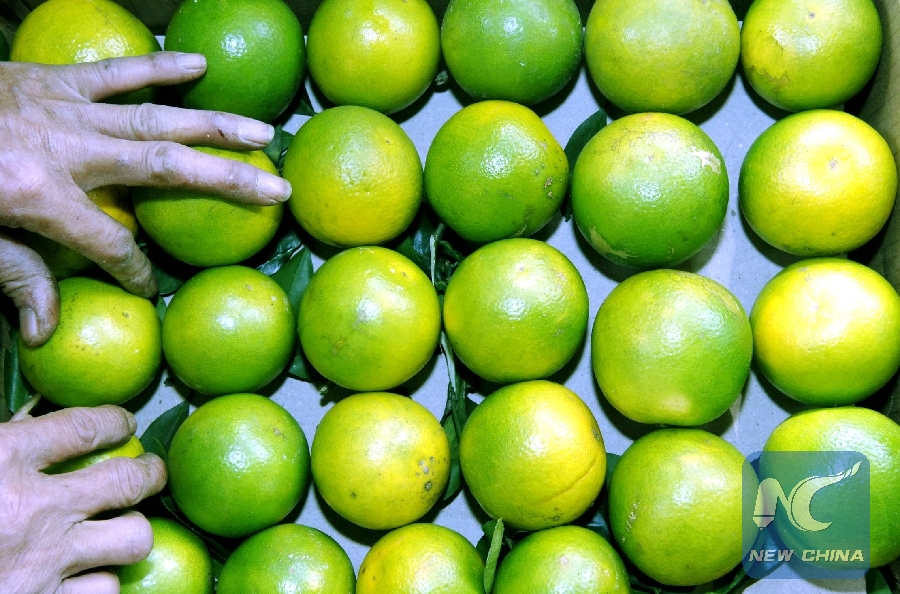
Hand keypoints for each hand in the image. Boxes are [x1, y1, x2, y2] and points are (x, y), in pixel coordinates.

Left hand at [0, 52, 292, 345]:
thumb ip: (16, 277)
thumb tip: (43, 332)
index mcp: (40, 196)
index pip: (110, 243)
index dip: (135, 270)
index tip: (149, 287)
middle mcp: (67, 149)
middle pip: (163, 168)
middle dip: (226, 181)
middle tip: (277, 190)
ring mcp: (64, 108)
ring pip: (156, 116)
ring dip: (215, 125)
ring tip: (263, 132)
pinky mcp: (52, 79)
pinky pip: (115, 71)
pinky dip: (158, 67)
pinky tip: (197, 64)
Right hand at [0, 405, 165, 593]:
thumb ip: (1, 442)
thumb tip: (33, 420)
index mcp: (2, 460)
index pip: (85, 426)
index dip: (114, 420)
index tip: (124, 422)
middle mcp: (36, 509)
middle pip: (128, 481)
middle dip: (150, 472)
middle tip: (152, 471)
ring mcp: (45, 562)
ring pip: (132, 539)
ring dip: (130, 533)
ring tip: (124, 527)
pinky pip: (103, 591)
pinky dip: (99, 583)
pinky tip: (88, 576)